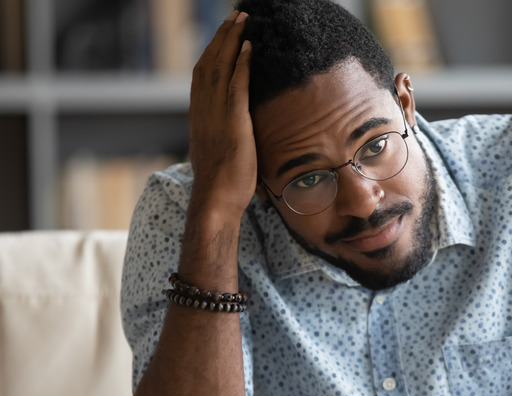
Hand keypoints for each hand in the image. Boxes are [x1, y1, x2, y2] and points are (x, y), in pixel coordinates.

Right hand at [188, 10, 254, 219]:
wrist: (215, 199)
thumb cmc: (222, 183)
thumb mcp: (220, 150)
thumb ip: (225, 133)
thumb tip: (236, 130)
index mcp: (199, 114)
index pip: (203, 73)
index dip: (213, 50)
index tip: (225, 33)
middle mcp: (202, 108)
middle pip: (210, 61)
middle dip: (223, 36)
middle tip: (236, 15)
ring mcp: (215, 113)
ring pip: (220, 66)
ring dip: (232, 40)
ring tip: (244, 19)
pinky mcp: (232, 120)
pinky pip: (236, 84)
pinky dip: (241, 63)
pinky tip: (250, 47)